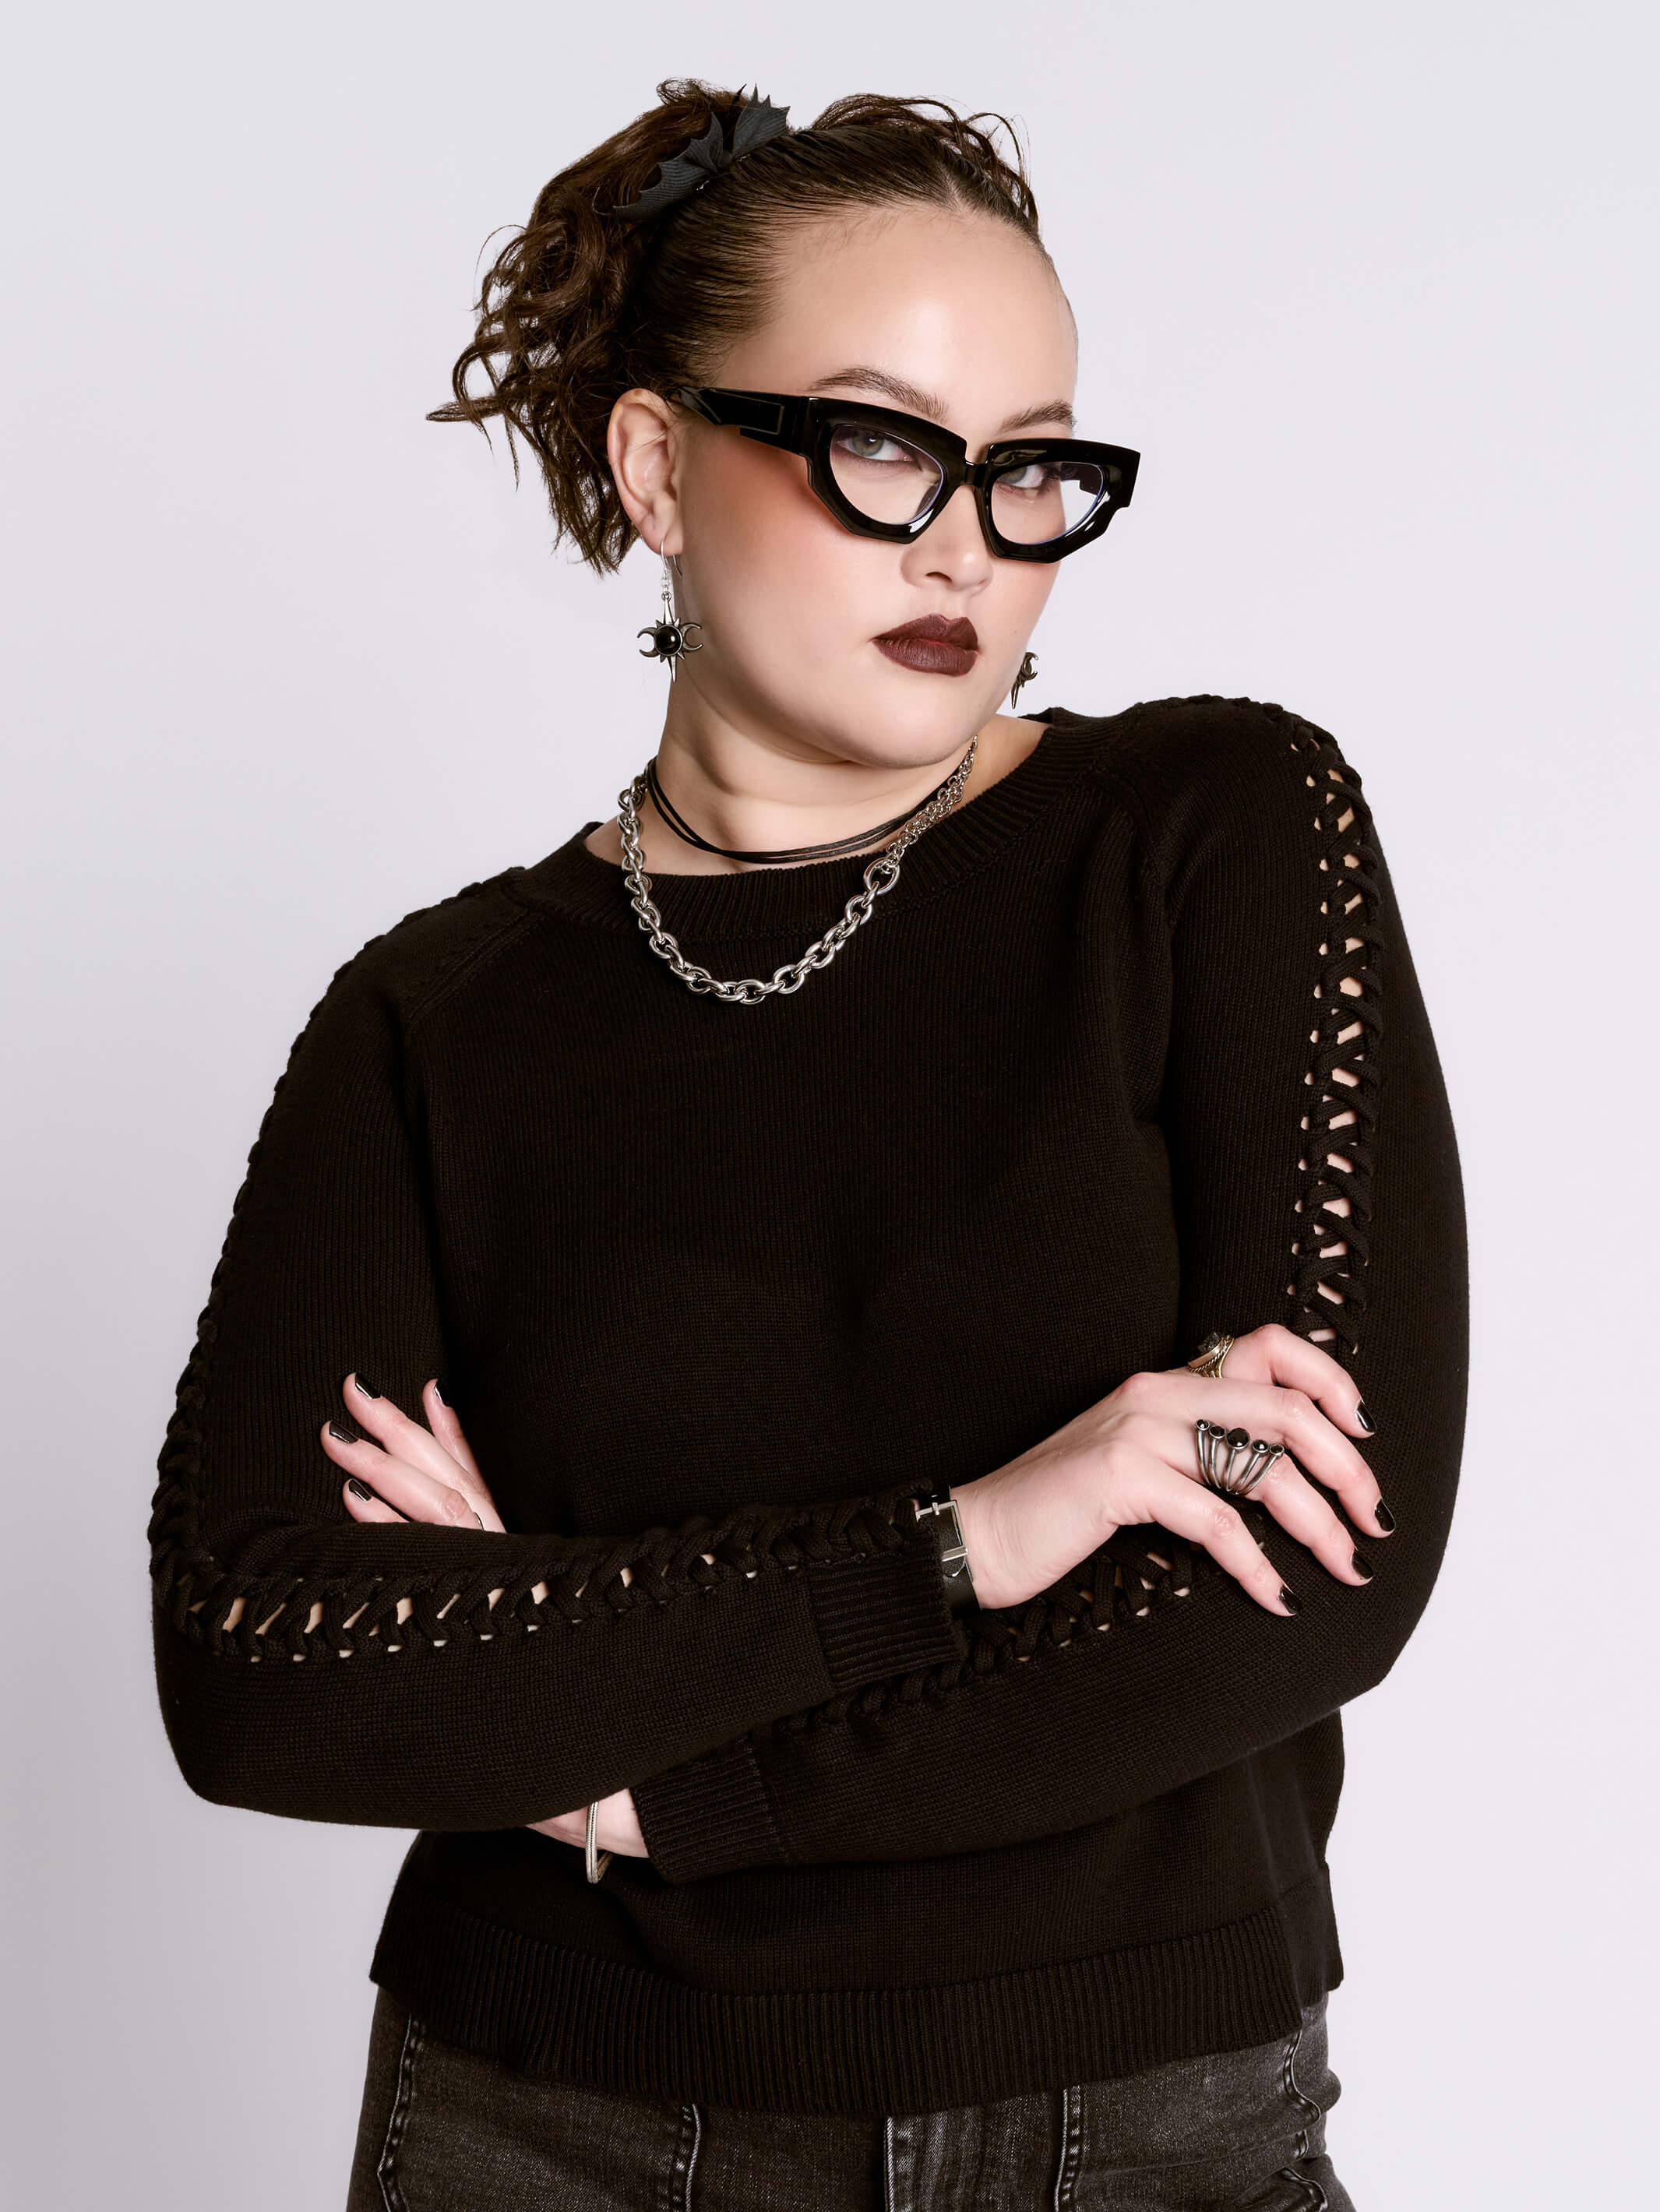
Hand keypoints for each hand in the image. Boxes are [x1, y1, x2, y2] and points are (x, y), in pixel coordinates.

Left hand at [321, 1375, 647, 1858]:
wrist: (617, 1776)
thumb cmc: (575, 1723)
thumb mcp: (535, 1648)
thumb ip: (518, 1612)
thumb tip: (494, 1615)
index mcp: (521, 1564)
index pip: (479, 1485)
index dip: (451, 1437)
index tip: (424, 1390)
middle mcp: (510, 1567)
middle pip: (448, 1481)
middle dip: (398, 1432)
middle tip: (352, 1385)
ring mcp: (496, 1589)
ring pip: (437, 1509)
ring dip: (383, 1467)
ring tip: (336, 1434)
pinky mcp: (481, 1619)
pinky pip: (432, 1562)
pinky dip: (391, 1527)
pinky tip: (352, 1502)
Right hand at [951, 1323, 1389, 1617]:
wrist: (979, 1535)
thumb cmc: (1064, 1514)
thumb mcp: (1141, 1464)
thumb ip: (1201, 1452)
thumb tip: (1290, 1482)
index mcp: (1168, 1382)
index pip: (1269, 1345)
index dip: (1330, 1381)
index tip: (1364, 1436)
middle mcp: (1158, 1391)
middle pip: (1286, 1411)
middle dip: (1347, 1469)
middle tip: (1375, 1523)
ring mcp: (1137, 1429)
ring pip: (1263, 1468)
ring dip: (1321, 1525)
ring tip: (1347, 1569)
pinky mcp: (1120, 1476)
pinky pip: (1218, 1522)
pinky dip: (1259, 1566)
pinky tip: (1279, 1598)